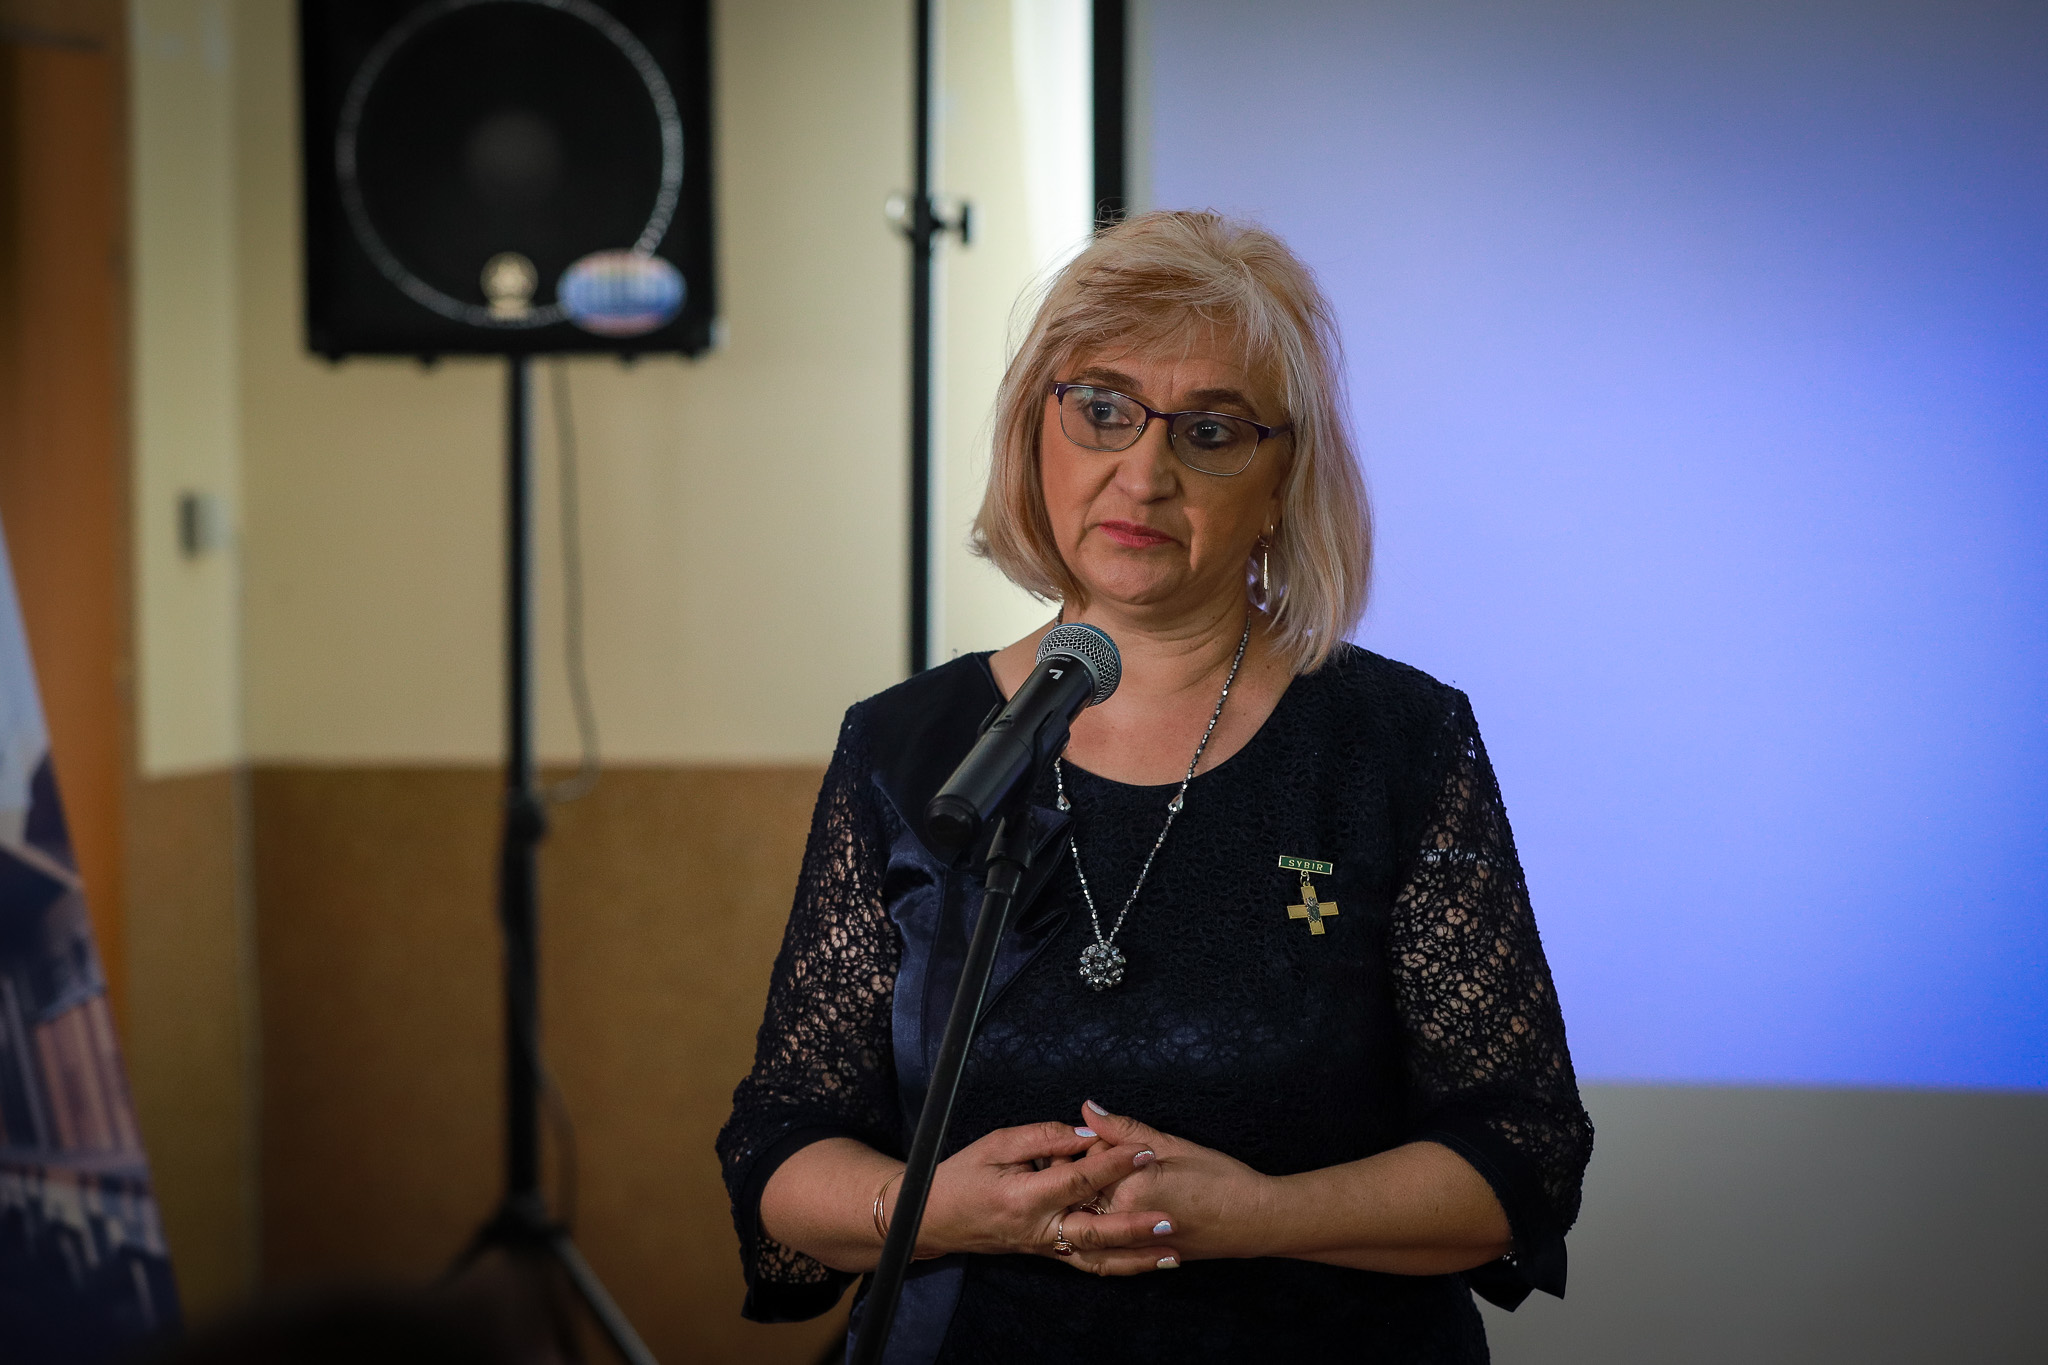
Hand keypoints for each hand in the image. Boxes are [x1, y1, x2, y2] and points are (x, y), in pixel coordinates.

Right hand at [910, 1120, 1181, 1274]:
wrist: (935, 1218)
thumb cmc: (963, 1175)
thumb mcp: (999, 1143)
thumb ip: (1045, 1137)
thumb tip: (1088, 1134)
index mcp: (1025, 1197)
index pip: (1078, 1180)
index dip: (1114, 1164)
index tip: (1144, 1150)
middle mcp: (1038, 1229)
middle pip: (1095, 1232)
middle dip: (1136, 1227)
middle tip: (1170, 1219)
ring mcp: (1044, 1247)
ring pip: (1097, 1259)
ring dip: (1137, 1259)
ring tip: (1172, 1254)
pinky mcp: (1047, 1253)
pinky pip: (1087, 1262)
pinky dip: (1118, 1264)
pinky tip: (1145, 1261)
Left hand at [1066, 1100, 1278, 1262]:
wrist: (1253, 1221)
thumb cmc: (1219, 1178)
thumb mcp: (1172, 1145)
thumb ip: (1125, 1129)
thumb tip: (1088, 1107)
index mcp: (1129, 1189)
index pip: (1089, 1158)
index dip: (1099, 1142)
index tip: (1116, 1139)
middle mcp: (1122, 1221)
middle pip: (1083, 1189)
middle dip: (1091, 1170)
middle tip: (1120, 1159)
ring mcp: (1128, 1243)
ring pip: (1088, 1216)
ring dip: (1093, 1197)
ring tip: (1125, 1183)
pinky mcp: (1137, 1256)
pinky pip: (1103, 1238)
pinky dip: (1102, 1221)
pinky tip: (1120, 1206)